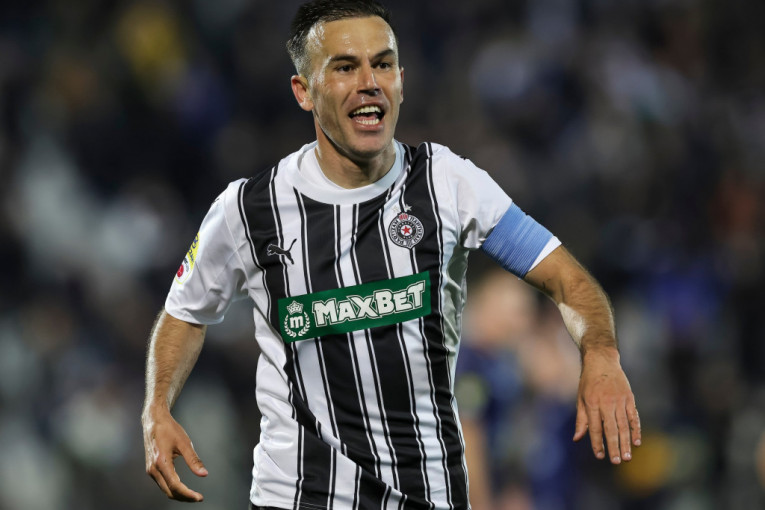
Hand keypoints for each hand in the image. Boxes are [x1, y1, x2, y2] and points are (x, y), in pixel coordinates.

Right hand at [143, 407, 207, 500]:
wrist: (153, 421)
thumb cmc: (169, 429)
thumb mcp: (184, 443)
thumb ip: (194, 460)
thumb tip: (204, 474)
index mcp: (161, 462)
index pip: (175, 485)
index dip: (188, 494)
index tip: (199, 497)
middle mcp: (153, 469)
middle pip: (169, 491)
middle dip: (184, 497)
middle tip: (198, 498)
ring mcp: (150, 470)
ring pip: (165, 489)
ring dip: (179, 494)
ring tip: (193, 495)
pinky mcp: (151, 468)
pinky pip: (162, 484)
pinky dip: (173, 489)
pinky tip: (182, 488)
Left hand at [573, 349, 640, 463]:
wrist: (602, 360)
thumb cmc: (588, 382)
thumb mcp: (580, 398)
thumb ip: (581, 420)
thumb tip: (577, 439)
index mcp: (592, 403)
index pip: (594, 427)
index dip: (597, 443)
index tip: (600, 456)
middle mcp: (606, 402)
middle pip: (611, 428)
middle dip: (613, 446)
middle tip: (616, 461)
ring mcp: (619, 400)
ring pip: (624, 425)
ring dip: (626, 442)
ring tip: (627, 457)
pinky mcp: (629, 398)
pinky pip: (634, 417)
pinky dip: (636, 430)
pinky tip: (636, 442)